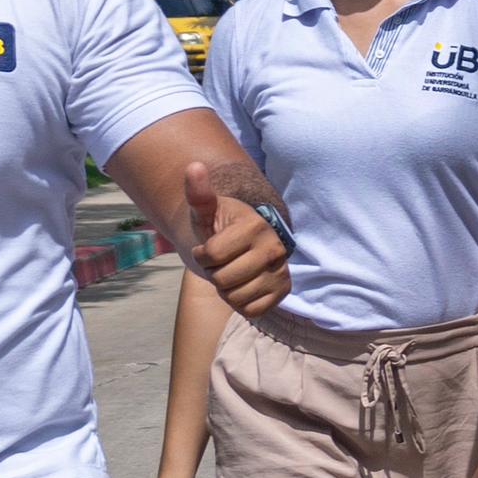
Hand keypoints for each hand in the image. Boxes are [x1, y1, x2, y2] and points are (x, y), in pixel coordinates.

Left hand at [183, 161, 291, 318]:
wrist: (244, 243)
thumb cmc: (220, 227)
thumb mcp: (206, 211)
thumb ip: (199, 193)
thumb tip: (193, 166)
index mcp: (255, 226)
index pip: (211, 256)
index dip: (202, 254)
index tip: (209, 247)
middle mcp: (275, 248)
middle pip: (223, 280)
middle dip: (214, 273)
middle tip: (221, 262)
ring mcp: (281, 270)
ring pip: (236, 298)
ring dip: (226, 290)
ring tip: (232, 274)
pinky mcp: (284, 290)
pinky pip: (251, 311)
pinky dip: (241, 304)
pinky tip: (243, 287)